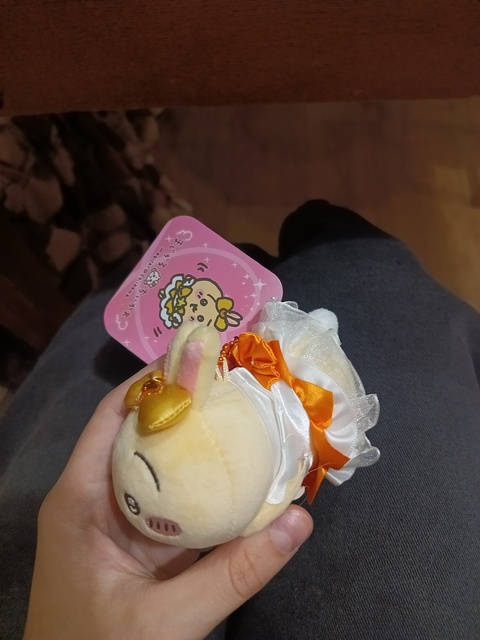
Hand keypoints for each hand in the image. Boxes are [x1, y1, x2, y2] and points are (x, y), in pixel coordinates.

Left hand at [24, 366, 312, 639]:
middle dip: (185, 407)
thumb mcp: (168, 621)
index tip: (203, 358)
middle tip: (235, 382)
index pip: (114, 417)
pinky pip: (169, 504)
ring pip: (156, 468)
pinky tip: (236, 476)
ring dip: (195, 445)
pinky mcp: (134, 550)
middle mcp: (93, 501)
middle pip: (138, 435)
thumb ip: (235, 572)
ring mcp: (115, 526)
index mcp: (80, 500)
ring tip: (242, 416)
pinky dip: (200, 488)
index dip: (155, 382)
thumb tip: (300, 521)